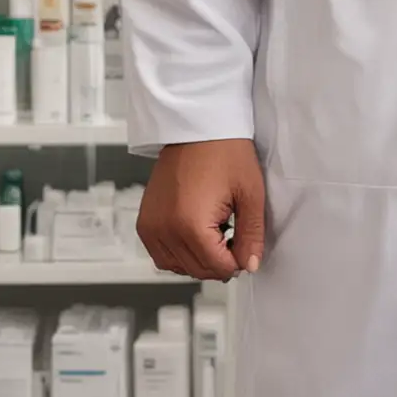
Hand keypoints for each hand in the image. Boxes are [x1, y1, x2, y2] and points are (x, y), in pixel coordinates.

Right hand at [136, 137, 266, 280]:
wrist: (197, 126)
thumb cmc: (224, 151)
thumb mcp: (250, 193)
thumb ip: (251, 235)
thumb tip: (250, 264)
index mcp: (190, 224)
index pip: (217, 267)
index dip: (237, 261)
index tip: (244, 244)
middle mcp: (165, 229)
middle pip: (197, 270)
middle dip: (219, 261)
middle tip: (233, 236)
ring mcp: (151, 226)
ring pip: (177, 267)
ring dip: (198, 259)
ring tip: (214, 232)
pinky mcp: (144, 221)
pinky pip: (161, 255)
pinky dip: (178, 253)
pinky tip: (195, 234)